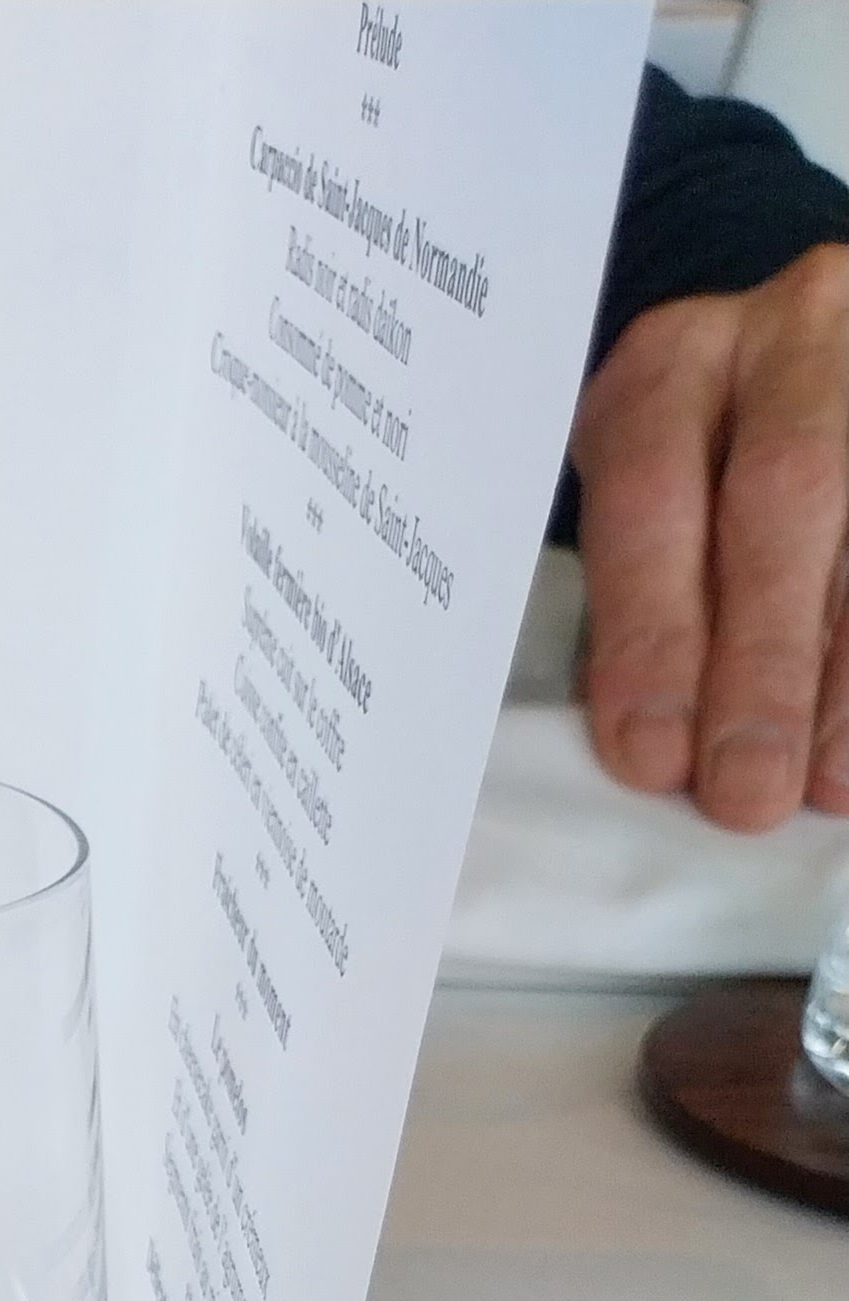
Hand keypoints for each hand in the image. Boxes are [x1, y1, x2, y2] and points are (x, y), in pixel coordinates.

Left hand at [570, 243, 848, 826]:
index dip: (652, 629)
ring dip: (845, 674)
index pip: (652, 489)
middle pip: (785, 494)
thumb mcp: (654, 507)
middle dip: (764, 660)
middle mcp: (788, 340)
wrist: (808, 380)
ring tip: (826, 782)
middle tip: (748, 789)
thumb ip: (644, 604)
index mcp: (671, 366)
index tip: (651, 753)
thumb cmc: (706, 477)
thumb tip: (652, 750)